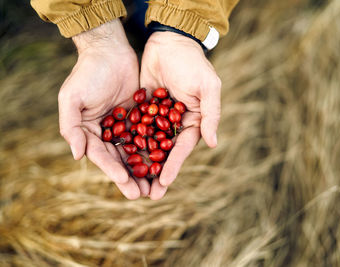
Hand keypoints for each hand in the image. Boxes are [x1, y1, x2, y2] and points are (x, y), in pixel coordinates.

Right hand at [58, 19, 149, 198]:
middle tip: (145, 195)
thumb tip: (77, 156)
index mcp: (89, 133)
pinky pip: (149, 136)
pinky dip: (156, 150)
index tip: (126, 184)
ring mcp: (125, 126)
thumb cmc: (87, 74)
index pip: (102, 157)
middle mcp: (107, 134)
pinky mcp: (141, 117)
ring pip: (136, 152)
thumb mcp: (72, 98)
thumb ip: (70, 127)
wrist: (109, 51)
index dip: (113, 171)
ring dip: (145, 169)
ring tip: (157, 186)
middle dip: (132, 178)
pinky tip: (166, 162)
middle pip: (121, 160)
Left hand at [140, 31, 220, 199]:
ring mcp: (157, 119)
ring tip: (131, 184)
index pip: (182, 149)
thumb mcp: (208, 87)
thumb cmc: (192, 64)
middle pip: (165, 153)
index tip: (164, 183)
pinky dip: (127, 144)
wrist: (169, 42)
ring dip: (140, 165)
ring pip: (148, 146)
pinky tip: (117, 159)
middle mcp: (175, 124)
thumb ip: (211, 114)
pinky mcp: (142, 111)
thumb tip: (213, 143)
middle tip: (148, 195)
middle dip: (157, 174)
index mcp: (192, 122)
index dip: (173, 166)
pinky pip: (134, 130)